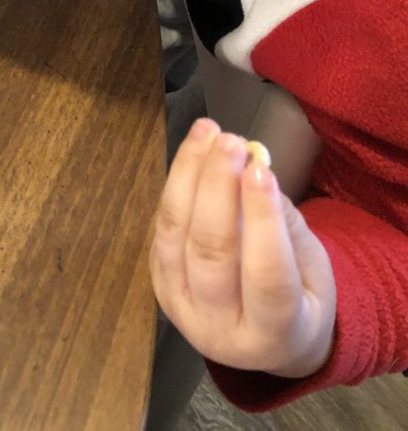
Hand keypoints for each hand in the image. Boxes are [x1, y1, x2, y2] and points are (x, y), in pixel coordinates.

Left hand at [150, 118, 336, 378]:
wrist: (265, 340)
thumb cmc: (300, 297)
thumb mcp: (314, 271)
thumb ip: (286, 225)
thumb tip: (254, 167)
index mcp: (273, 335)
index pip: (266, 276)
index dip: (262, 220)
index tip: (261, 169)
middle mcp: (218, 330)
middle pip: (209, 252)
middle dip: (217, 188)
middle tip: (230, 140)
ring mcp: (180, 309)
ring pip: (174, 235)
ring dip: (188, 175)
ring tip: (206, 133)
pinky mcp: (159, 285)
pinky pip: (162, 229)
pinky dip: (176, 186)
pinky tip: (193, 153)